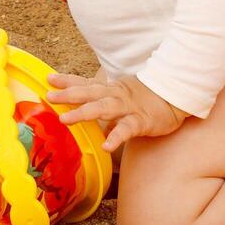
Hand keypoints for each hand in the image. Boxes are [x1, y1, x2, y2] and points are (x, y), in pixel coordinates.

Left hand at [46, 73, 186, 152]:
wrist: (176, 97)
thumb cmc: (145, 98)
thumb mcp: (119, 94)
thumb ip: (101, 98)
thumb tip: (80, 104)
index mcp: (110, 89)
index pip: (86, 83)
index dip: (67, 80)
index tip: (48, 78)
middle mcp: (115, 95)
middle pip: (89, 93)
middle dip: (68, 95)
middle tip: (49, 97)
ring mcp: (127, 107)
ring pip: (103, 108)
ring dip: (83, 112)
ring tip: (65, 119)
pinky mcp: (141, 121)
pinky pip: (126, 129)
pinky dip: (116, 137)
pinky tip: (105, 146)